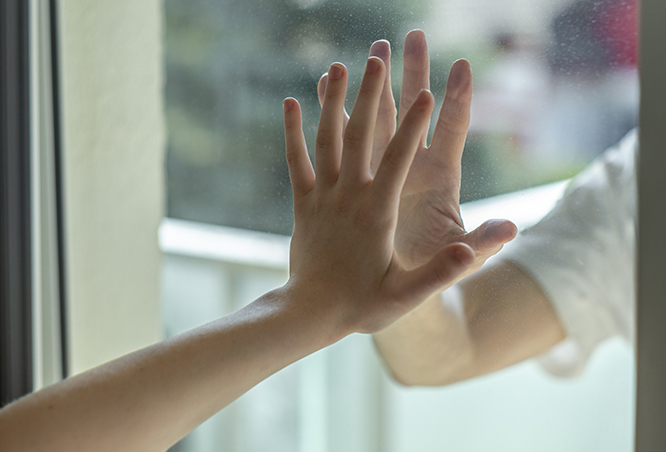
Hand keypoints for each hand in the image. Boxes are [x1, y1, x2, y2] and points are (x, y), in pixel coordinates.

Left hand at [283, 57, 474, 333]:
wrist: (310, 314)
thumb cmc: (362, 306)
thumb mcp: (406, 295)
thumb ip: (441, 271)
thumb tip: (472, 250)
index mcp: (376, 212)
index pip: (398, 160)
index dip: (414, 126)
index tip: (428, 93)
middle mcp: (348, 196)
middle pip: (361, 136)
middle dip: (372, 95)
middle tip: (379, 57)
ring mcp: (322, 196)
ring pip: (327, 140)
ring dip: (333, 101)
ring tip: (338, 66)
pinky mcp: (303, 203)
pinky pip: (296, 160)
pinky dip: (293, 131)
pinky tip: (291, 102)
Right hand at [317, 31, 516, 280]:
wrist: (393, 286)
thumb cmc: (429, 274)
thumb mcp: (456, 260)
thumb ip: (479, 244)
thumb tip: (510, 229)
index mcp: (441, 178)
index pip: (453, 129)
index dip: (457, 99)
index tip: (462, 66)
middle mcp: (413, 164)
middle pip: (414, 109)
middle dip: (413, 73)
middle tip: (411, 36)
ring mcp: (384, 167)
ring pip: (377, 117)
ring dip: (371, 85)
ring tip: (367, 52)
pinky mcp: (357, 177)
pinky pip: (342, 139)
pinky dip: (333, 114)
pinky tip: (321, 90)